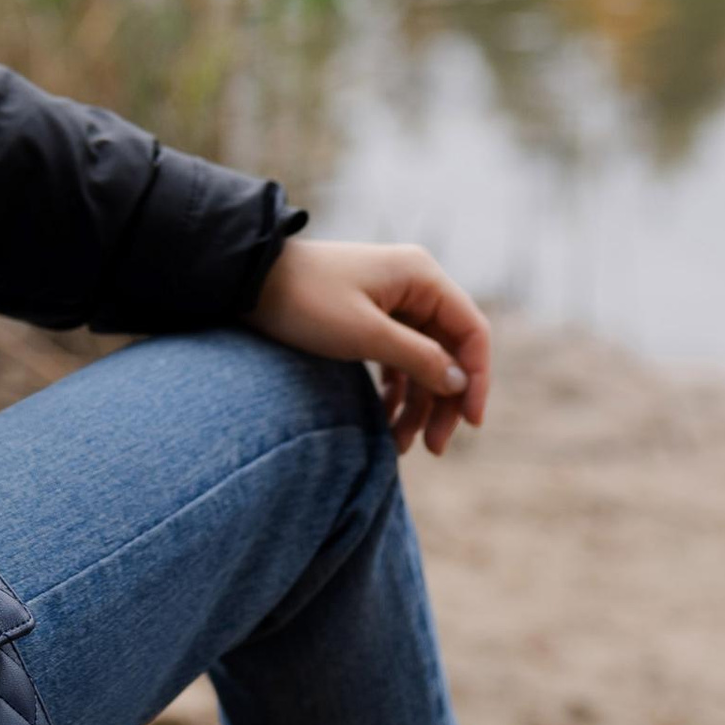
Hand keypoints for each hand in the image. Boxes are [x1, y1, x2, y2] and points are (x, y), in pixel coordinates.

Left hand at [247, 234, 491, 457]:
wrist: (246, 282)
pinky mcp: (369, 318)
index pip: (472, 331)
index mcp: (421, 277)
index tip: (471, 424)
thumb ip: (418, 359)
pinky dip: (395, 391)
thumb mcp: (364, 335)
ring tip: (399, 446)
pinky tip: (385, 421)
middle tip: (434, 447)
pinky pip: (397, 359)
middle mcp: (413, 286)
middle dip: (444, 401)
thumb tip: (460, 383)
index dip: (478, 379)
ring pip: (423, 361)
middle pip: (449, 352)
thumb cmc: (305, 302)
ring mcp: (392, 302)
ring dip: (417, 404)